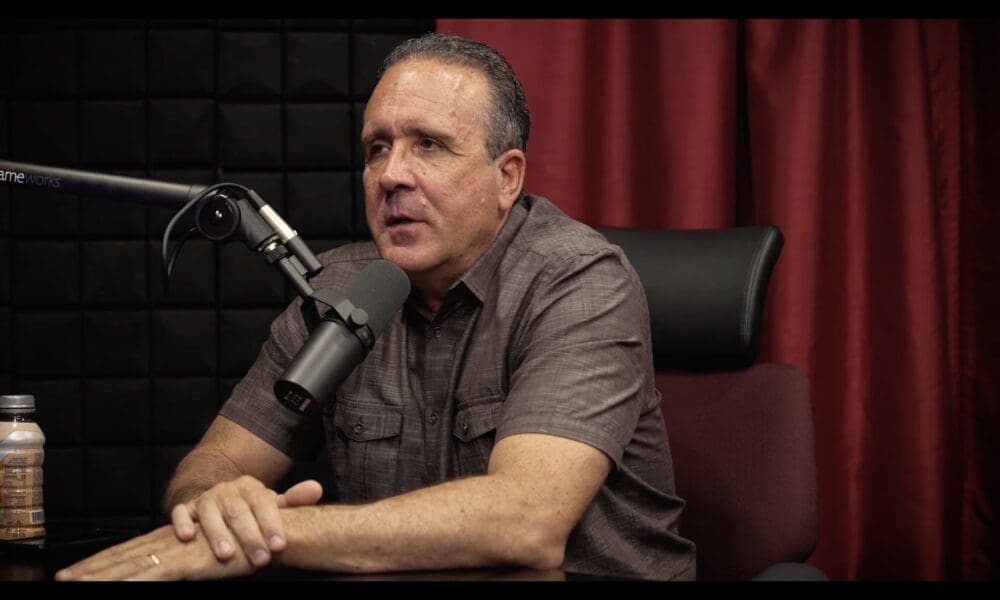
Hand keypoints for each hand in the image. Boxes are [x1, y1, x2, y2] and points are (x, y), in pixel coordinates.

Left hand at [54, 524, 253, 580]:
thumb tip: (189, 558)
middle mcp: (169, 543)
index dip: (103, 560)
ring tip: (72, 583)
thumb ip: (199, 555)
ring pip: (128, 567)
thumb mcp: (217, 550)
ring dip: (99, 576)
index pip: (130, 550)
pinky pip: (150, 577)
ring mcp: (175, 553)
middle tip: (61, 578)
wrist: (271, 532)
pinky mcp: (184, 564)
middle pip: (122, 556)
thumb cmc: (249, 541)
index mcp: (173, 539)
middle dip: (91, 569)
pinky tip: (108, 587)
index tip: (77, 571)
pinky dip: (127, 583)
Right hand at [171, 477, 322, 566]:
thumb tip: (317, 488)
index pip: (263, 502)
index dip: (272, 523)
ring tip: (227, 555)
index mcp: (251, 487)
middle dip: (249, 536)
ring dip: (218, 533)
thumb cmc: (250, 511)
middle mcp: (227, 490)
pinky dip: (183, 523)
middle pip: (238, 511)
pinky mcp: (187, 508)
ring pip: (210, 512)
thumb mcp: (271, 506)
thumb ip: (293, 500)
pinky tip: (188, 537)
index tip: (280, 545)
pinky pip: (181, 512)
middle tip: (260, 559)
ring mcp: (206, 498)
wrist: (217, 501)